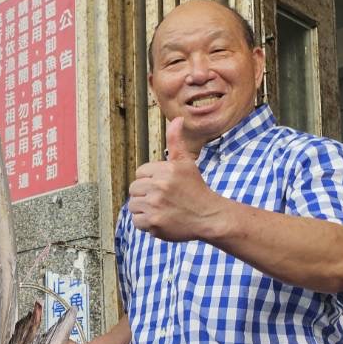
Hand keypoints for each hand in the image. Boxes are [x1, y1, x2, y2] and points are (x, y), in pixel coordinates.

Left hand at [128, 118, 222, 241]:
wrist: (209, 216)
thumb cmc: (195, 189)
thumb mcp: (186, 163)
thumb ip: (176, 141)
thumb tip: (177, 119)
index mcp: (165, 170)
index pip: (140, 174)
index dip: (150, 181)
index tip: (164, 187)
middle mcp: (159, 186)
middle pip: (134, 190)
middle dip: (145, 195)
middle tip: (163, 199)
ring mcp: (156, 205)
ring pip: (133, 205)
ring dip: (144, 209)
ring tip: (162, 209)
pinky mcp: (154, 223)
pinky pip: (136, 221)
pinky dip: (146, 223)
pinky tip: (160, 220)